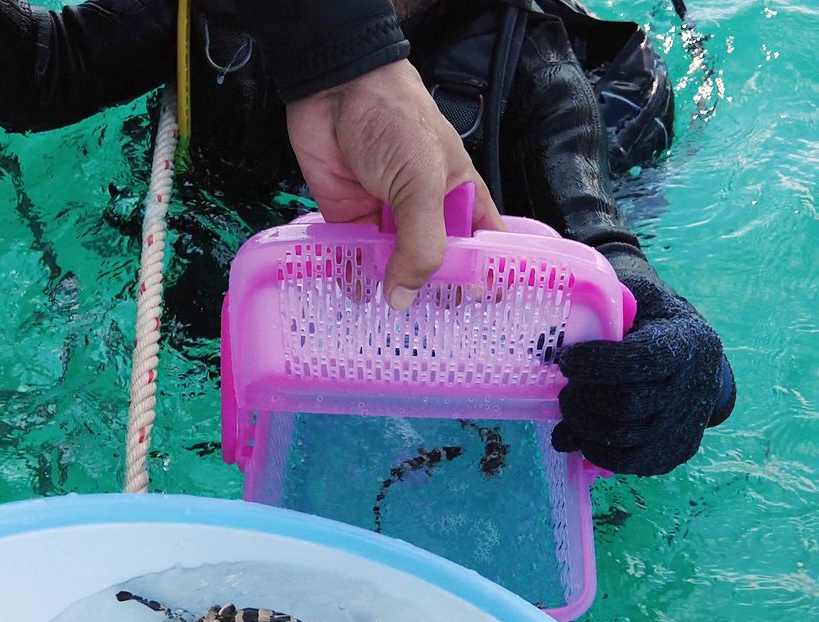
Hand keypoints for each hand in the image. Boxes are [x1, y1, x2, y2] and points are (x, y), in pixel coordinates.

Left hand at [285, 59, 503, 309]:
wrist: (335, 90)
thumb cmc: (396, 121)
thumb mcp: (422, 184)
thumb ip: (420, 244)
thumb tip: (403, 298)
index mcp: (460, 198)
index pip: (481, 246)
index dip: (482, 278)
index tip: (481, 317)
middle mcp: (425, 212)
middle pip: (432, 264)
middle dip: (429, 294)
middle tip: (427, 335)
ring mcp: (386, 216)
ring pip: (390, 267)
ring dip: (386, 291)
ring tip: (386, 328)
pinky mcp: (348, 218)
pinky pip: (352, 256)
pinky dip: (350, 276)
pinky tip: (351, 298)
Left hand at [551, 302, 735, 475]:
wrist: (696, 359)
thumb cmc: (655, 323)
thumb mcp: (638, 300)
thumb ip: (604, 307)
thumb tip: (546, 335)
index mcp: (686, 342)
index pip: (643, 359)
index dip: (598, 363)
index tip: (568, 361)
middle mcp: (693, 386)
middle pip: (628, 406)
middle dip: (583, 401)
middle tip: (566, 392)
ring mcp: (686, 423)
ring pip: (624, 439)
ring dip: (583, 427)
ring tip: (570, 410)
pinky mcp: (676, 450)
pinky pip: (629, 463)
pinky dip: (595, 453)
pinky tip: (580, 436)